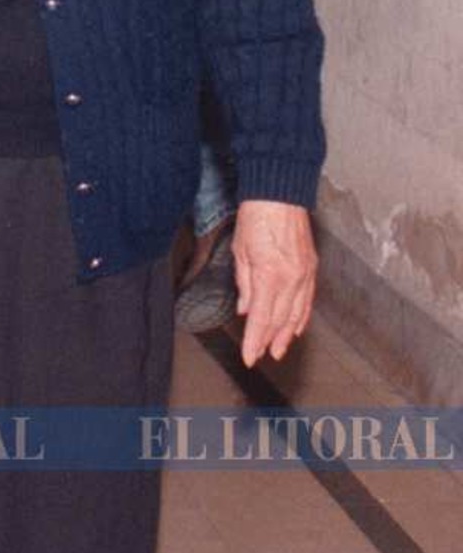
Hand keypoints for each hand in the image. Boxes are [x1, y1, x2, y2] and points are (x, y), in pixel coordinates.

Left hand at [234, 200, 316, 366]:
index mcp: (270, 275)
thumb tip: (246, 308)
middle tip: (263, 355)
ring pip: (297, 314)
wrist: (279, 195)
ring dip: (288, 334)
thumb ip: (244, 284)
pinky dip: (302, 317)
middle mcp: (292, 279)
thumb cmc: (256, 218)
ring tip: (279, 348)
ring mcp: (305, 274)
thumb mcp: (240, 251)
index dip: (255, 341)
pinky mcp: (312, 268)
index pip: (262, 318)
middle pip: (280, 320)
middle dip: (270, 341)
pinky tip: (297, 327)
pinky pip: (308, 300)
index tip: (250, 356)